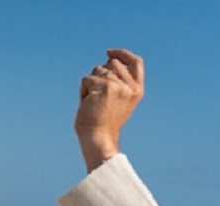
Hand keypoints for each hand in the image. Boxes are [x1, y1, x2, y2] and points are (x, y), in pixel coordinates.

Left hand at [74, 48, 143, 170]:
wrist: (98, 139)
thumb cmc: (102, 122)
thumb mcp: (116, 100)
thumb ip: (117, 81)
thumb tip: (109, 59)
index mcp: (137, 90)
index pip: (136, 62)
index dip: (123, 53)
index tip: (109, 52)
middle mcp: (130, 87)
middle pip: (112, 63)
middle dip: (99, 75)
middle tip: (97, 96)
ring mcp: (118, 86)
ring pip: (97, 69)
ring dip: (90, 84)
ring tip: (93, 103)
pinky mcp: (105, 87)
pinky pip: (86, 79)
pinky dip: (82, 91)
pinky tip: (87, 105)